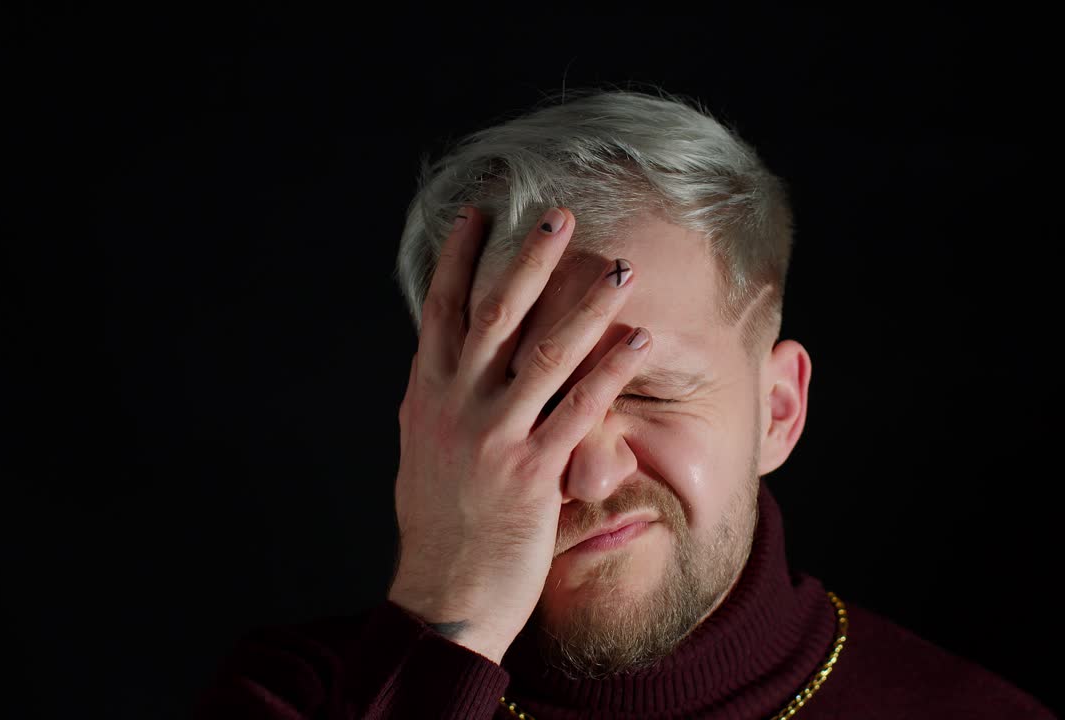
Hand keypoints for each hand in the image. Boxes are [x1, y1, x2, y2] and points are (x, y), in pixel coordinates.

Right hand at [387, 205, 651, 663]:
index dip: (458, 260)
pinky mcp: (530, 473)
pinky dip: (610, 373)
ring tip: (618, 267)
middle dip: (527, 261)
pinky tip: (638, 343)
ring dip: (583, 305)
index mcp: (426, 397)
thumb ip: (444, 405)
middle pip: (493, 316)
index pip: (440, 312)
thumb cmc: (439, 530)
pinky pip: (578, 411)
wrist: (442, 599)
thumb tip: (451, 368)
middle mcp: (454, 407)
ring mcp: (491, 438)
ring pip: (543, 354)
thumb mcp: (426, 455)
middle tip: (558, 215)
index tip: (478, 215)